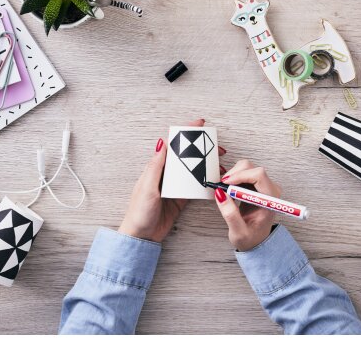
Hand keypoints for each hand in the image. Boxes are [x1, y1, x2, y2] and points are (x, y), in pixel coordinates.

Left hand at [119, 118, 226, 242]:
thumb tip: (162, 143)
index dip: (185, 132)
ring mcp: (175, 187)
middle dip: (203, 150)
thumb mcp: (147, 187)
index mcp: (157, 168)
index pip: (172, 145)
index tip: (199, 125)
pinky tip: (215, 181)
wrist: (141, 236)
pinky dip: (206, 183)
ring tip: (221, 165)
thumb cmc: (139, 212)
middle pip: (187, 156)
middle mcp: (166, 175)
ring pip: (194, 171)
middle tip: (218, 149)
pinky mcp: (181, 199)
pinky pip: (196, 187)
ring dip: (207, 166)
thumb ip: (156, 166)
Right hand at [213, 160, 279, 251]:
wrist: (256, 239)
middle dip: (234, 174)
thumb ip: (230, 214)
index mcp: (270, 200)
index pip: (259, 176)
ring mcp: (263, 186)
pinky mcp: (256, 185)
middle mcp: (270, 189)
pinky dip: (233, 178)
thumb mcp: (239, 232)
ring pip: (246, 167)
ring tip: (225, 190)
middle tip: (222, 186)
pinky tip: (228, 190)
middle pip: (252, 168)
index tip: (226, 184)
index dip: (240, 176)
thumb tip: (220, 194)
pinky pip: (243, 173)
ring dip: (233, 176)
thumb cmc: (251, 238)